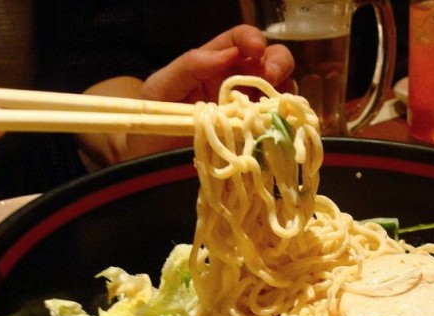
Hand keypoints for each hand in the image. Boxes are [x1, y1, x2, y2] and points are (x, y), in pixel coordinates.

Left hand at [77, 25, 294, 167]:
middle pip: (270, 60)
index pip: (240, 41)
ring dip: (284, 91)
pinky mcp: (254, 134)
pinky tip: (275, 123)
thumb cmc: (154, 118)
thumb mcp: (162, 87)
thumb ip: (189, 66)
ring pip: (281, 89)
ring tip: (273, 104)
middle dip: (277, 63)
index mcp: (214, 64)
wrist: (150, 158)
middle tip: (269, 79)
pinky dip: (284, 119)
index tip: (255, 51)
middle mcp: (236, 82)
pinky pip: (278, 122)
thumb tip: (227, 55)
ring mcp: (248, 109)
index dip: (252, 39)